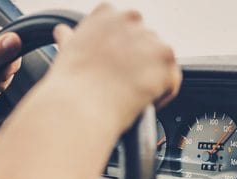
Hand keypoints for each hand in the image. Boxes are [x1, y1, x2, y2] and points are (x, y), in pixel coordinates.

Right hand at [46, 3, 181, 135]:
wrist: (80, 106)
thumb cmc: (70, 85)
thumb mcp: (66, 52)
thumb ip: (72, 39)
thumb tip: (63, 32)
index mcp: (106, 14)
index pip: (125, 29)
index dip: (120, 53)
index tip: (113, 70)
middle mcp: (130, 19)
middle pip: (146, 44)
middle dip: (139, 64)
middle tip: (124, 86)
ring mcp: (150, 39)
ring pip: (161, 61)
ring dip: (152, 78)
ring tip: (132, 96)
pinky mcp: (166, 60)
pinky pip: (172, 80)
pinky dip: (163, 94)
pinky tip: (145, 102)